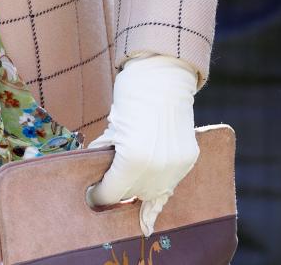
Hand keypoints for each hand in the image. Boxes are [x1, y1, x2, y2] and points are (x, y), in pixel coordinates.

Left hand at [87, 55, 199, 236]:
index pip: (113, 193)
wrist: (163, 77)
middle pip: (132, 194)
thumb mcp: (111, 127)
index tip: (92, 194)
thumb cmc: (131, 95)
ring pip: (152, 192)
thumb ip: (106, 154)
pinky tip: (148, 203)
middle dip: (118, 190)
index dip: (100, 195)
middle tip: (106, 183)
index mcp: (133, 161)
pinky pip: (170, 184)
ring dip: (138, 189)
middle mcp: (157, 169)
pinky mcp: (188, 161)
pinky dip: (158, 188)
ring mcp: (176, 167)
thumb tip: (98, 174)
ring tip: (127, 183)